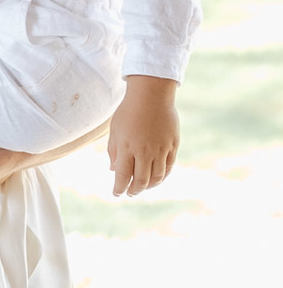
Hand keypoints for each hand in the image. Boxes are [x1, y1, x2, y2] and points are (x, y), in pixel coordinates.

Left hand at [107, 76, 178, 196]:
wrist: (151, 94)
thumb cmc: (129, 111)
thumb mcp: (115, 130)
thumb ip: (114, 151)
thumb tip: (114, 170)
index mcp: (127, 147)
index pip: (123, 176)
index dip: (119, 188)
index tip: (116, 193)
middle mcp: (145, 151)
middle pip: (141, 181)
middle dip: (134, 190)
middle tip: (129, 193)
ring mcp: (161, 149)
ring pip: (157, 177)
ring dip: (149, 186)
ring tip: (142, 187)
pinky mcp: (172, 145)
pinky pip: (168, 167)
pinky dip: (162, 176)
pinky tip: (156, 178)